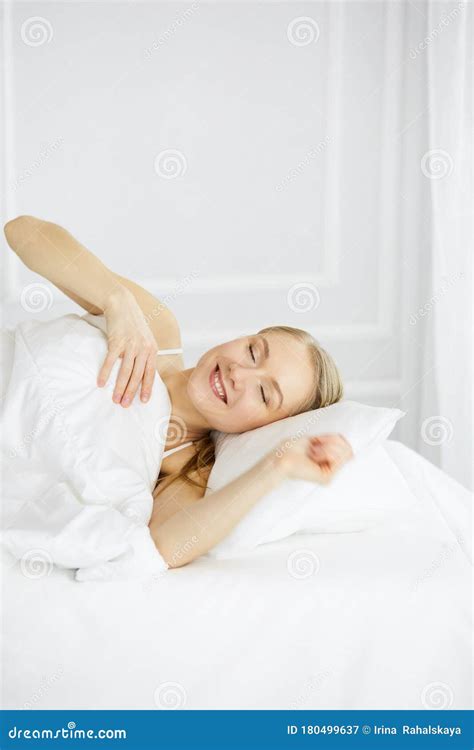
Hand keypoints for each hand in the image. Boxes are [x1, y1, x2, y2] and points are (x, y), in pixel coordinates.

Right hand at [97, 286, 156, 406]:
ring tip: (115, 399)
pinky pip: (110, 361)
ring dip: (120, 388)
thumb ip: (145, 355)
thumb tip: (141, 374)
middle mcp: (143, 348)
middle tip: (125, 405)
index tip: (143, 401)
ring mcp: (130, 345)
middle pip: (137, 375)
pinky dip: (105, 373)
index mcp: (152, 349)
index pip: (150, 373)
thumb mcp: (145, 338)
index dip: (147, 388)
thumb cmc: (133, 324)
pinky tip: (101, 383)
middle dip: (131, 392)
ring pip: (125, 371)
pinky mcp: (117, 341)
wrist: (122, 305)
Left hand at [272, 433, 353, 483]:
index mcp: (327, 461)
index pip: (345, 446)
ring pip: (345, 453)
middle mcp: (331, 469)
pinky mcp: (327, 478)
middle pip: (348, 449)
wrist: (282, 457)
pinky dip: (325, 452)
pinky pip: (337, 458)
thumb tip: (343, 439)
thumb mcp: (315, 440)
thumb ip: (331, 440)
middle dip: (331, 442)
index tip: (319, 439)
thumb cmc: (292, 448)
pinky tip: (314, 457)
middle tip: (314, 448)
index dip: (335, 438)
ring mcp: (330, 474)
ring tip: (312, 454)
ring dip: (327, 447)